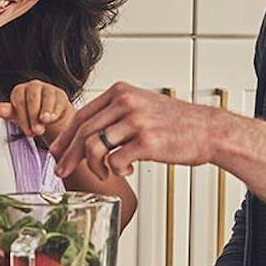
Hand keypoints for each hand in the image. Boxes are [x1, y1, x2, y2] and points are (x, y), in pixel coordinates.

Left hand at [0, 80, 73, 145]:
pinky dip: (55, 110)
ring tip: (45, 122)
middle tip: (36, 131)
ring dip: (46, 111)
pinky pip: (58, 100)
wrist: (52, 118)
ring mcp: (48, 88)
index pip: (18, 99)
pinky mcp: (60, 94)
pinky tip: (53, 119)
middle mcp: (33, 86)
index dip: (22, 116)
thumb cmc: (31, 116)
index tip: (27, 132)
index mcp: (20, 90)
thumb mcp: (18, 117)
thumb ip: (7, 113)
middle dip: (33, 115)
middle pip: (32, 97)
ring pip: (46, 97)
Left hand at [50, 81, 216, 178]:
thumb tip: (85, 135)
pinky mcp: (147, 141)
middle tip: (60, 171)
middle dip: (68, 155)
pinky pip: (115, 160)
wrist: (209, 130)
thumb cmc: (175, 123)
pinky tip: (125, 169)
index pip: (81, 115)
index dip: (64, 137)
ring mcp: (136, 121)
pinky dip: (115, 170)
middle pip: (83, 132)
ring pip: (95, 146)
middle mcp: (126, 102)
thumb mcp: (141, 106)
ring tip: (103, 173)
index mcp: (121, 92)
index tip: (56, 152)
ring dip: (94, 166)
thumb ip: (114, 114)